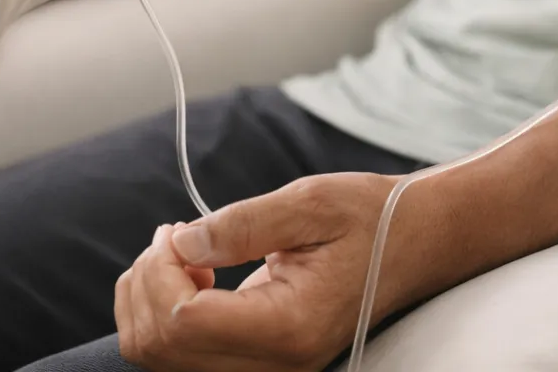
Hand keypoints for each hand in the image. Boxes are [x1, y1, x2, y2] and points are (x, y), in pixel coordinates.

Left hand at [113, 173, 424, 371]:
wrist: (412, 244)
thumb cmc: (369, 218)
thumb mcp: (309, 203)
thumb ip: (240, 224)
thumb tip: (178, 242)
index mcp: (288, 327)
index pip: (183, 322)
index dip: (159, 272)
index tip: (176, 229)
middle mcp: (274, 365)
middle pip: (160, 349)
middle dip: (146, 283)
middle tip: (173, 234)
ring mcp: (266, 369)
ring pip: (160, 357)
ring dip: (150, 296)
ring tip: (181, 249)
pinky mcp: (258, 360)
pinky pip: (181, 353)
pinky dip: (165, 309)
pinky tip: (193, 271)